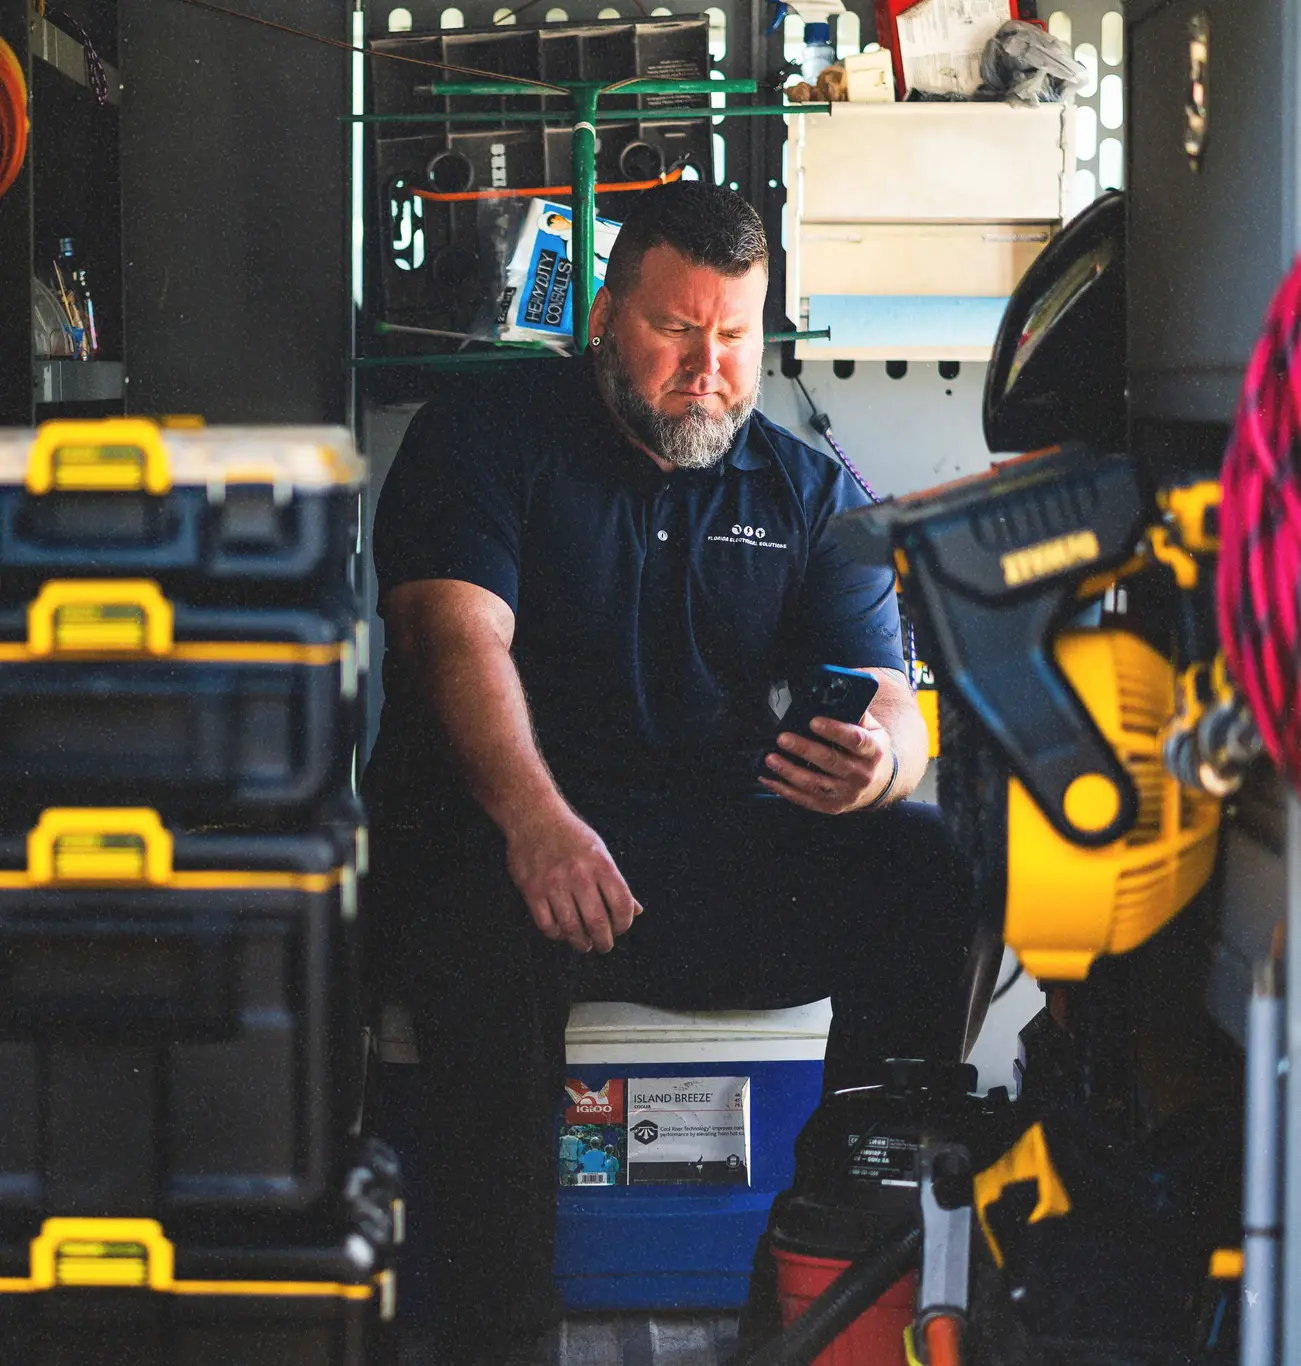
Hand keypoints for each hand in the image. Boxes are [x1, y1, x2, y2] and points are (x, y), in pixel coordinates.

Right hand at [504, 808, 642, 952]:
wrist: (535, 817)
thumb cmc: (572, 836)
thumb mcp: (600, 852)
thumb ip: (617, 883)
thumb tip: (637, 911)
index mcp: (601, 864)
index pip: (622, 904)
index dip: (624, 923)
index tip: (620, 928)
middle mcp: (579, 875)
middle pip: (597, 923)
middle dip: (604, 941)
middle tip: (604, 945)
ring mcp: (554, 884)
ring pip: (571, 928)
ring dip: (581, 943)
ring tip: (584, 944)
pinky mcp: (532, 891)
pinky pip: (547, 925)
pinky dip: (557, 934)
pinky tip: (562, 932)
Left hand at [760, 712, 894, 814]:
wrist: (878, 784)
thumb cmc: (867, 750)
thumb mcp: (872, 730)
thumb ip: (856, 714)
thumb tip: (832, 696)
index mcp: (873, 751)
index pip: (856, 740)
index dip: (835, 730)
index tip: (813, 721)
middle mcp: (862, 775)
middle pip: (831, 761)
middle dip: (804, 749)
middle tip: (782, 738)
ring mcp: (846, 794)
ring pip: (814, 783)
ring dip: (789, 771)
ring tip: (770, 758)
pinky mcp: (831, 806)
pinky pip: (804, 799)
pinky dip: (784, 790)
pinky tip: (768, 778)